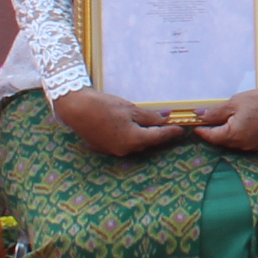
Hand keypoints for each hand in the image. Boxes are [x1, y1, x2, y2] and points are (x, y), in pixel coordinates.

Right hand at [56, 89, 184, 157]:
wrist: (76, 109)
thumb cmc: (104, 106)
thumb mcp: (131, 109)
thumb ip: (150, 117)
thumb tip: (166, 117)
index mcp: (133, 140)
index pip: (158, 137)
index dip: (171, 132)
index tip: (181, 129)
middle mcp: (124, 150)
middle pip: (147, 142)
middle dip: (157, 134)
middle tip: (168, 124)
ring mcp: (113, 150)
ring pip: (135, 143)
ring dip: (144, 135)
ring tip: (151, 124)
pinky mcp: (104, 148)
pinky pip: (123, 143)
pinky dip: (130, 136)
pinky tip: (131, 126)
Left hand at [193, 84, 257, 152]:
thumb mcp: (234, 103)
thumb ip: (215, 112)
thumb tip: (198, 115)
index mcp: (234, 134)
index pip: (211, 136)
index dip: (202, 131)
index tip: (195, 125)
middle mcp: (243, 144)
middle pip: (222, 141)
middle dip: (214, 132)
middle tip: (209, 121)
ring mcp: (253, 146)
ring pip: (233, 142)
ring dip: (227, 134)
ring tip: (226, 120)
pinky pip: (244, 142)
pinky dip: (239, 135)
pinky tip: (241, 124)